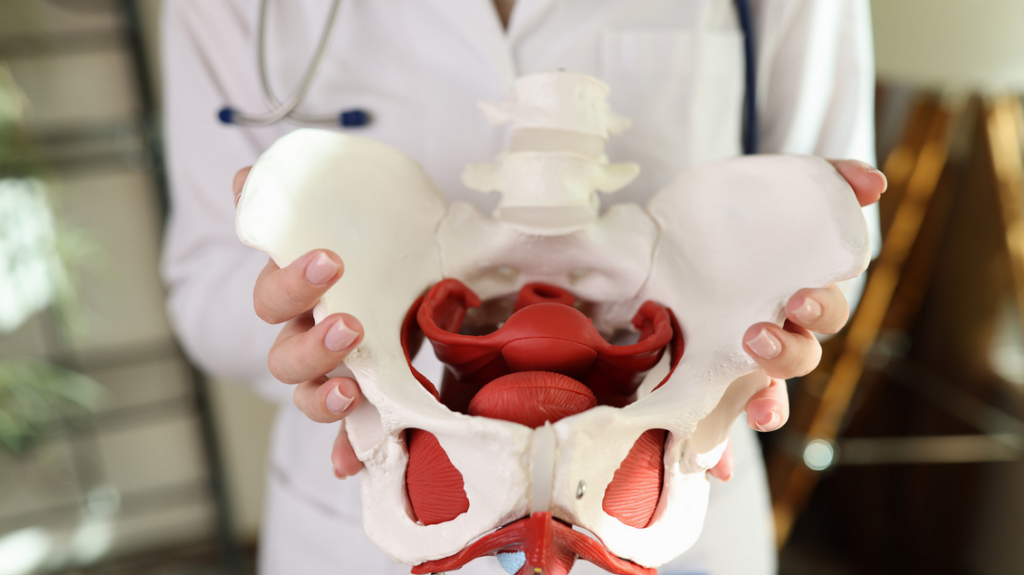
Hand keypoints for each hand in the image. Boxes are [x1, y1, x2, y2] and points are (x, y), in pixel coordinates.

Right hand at [234, 167, 366, 478]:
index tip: (331, 260)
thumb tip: (243, 177)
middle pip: (284, 356)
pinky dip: (346, 451)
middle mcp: (304, 338)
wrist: (408, 276)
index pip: (275, 295)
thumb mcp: (349, 218)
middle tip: (350, 326)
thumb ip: (298, 200)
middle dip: (313, 344)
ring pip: (307, 397)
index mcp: (299, 295)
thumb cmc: (371, 248)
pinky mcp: (361, 400)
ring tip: (352, 388)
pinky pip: (346, 435)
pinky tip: (350, 464)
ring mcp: (330, 373)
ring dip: (323, 397)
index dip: (293, 282)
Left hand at [709, 159, 886, 481]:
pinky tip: (718, 468)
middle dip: (787, 353)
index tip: (800, 301)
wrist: (662, 239)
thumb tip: (874, 181)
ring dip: (766, 403)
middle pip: (799, 355)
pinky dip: (723, 450)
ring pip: (767, 394)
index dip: (820, 309)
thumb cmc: (723, 219)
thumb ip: (821, 181)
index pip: (823, 309)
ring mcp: (736, 361)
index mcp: (790, 292)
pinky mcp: (702, 380)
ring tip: (753, 407)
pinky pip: (718, 423)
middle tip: (758, 337)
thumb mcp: (762, 188)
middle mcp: (772, 331)